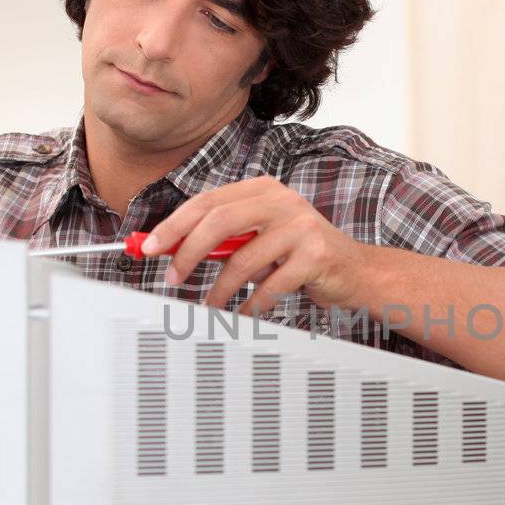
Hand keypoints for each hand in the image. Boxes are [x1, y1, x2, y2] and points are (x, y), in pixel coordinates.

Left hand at [141, 175, 365, 315]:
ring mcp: (301, 226)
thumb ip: (224, 239)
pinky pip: (270, 285)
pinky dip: (250, 305)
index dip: (173, 225)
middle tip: (172, 279)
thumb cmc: (301, 255)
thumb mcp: (260, 238)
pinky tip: (243, 315)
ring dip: (219, 290)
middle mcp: (282, 200)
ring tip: (209, 306)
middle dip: (187, 253)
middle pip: (218, 221)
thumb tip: (172, 249)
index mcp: (262, 189)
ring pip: (242, 259)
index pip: (206, 202)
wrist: (355, 271)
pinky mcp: (315, 254)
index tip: (150, 248)